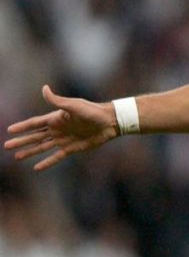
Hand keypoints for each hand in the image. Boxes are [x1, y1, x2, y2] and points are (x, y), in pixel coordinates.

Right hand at [4, 85, 119, 170]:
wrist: (110, 122)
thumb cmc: (92, 111)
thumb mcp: (74, 105)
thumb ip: (58, 101)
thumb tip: (44, 88)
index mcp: (56, 118)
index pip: (34, 123)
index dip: (22, 127)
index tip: (9, 130)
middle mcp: (58, 129)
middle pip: (35, 136)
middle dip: (21, 141)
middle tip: (7, 146)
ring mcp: (64, 139)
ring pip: (42, 147)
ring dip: (30, 151)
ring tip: (17, 156)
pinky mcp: (72, 148)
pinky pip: (56, 156)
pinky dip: (47, 162)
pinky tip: (37, 167)